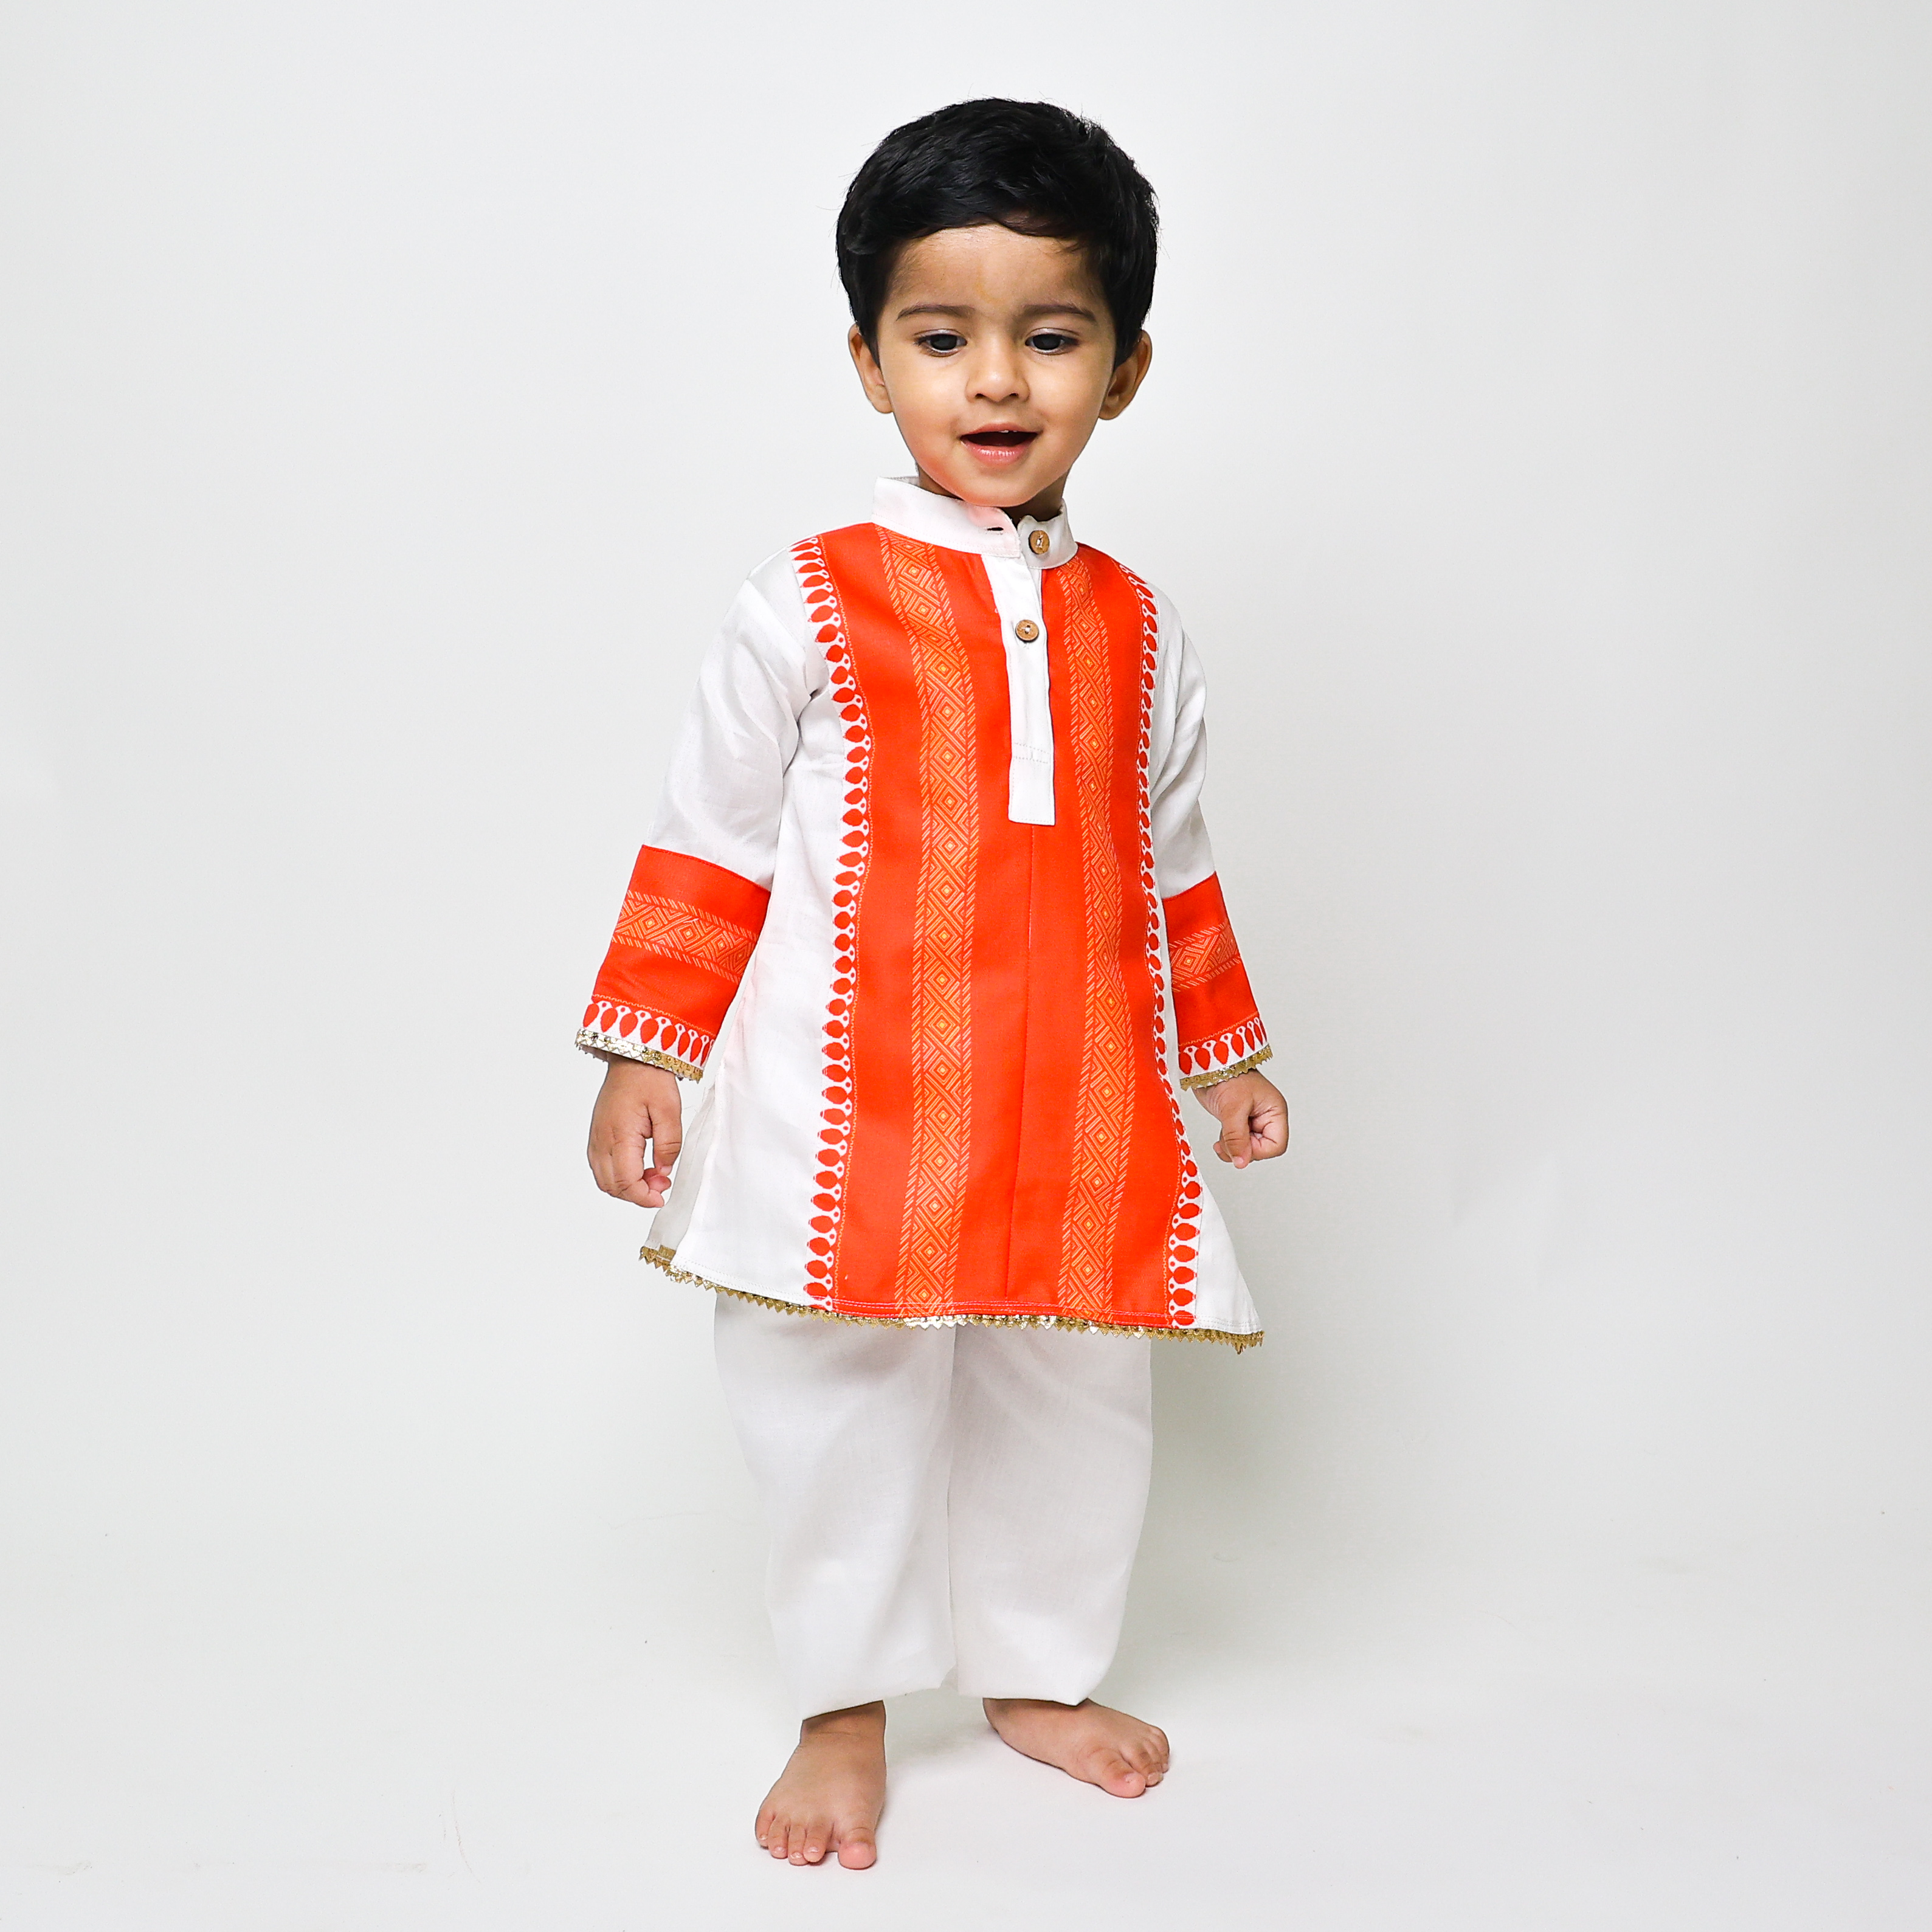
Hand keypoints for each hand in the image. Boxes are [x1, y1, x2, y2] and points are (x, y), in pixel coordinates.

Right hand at [587, 1056, 683, 1207]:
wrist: (632, 1060)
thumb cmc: (649, 1079)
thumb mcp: (670, 1110)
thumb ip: (669, 1145)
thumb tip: (663, 1171)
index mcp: (620, 1136)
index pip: (626, 1182)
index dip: (643, 1197)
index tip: (661, 1197)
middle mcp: (602, 1140)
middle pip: (612, 1186)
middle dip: (637, 1194)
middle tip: (662, 1184)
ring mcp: (596, 1139)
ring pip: (604, 1179)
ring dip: (627, 1186)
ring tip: (652, 1175)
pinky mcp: (597, 1136)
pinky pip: (602, 1167)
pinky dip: (618, 1176)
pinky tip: (638, 1167)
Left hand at [1192, 1068, 1287, 1168]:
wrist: (1209, 1064)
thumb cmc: (1227, 1076)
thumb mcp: (1232, 1109)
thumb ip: (1237, 1138)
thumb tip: (1241, 1162)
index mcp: (1274, 1111)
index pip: (1276, 1145)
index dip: (1258, 1150)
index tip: (1240, 1146)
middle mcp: (1266, 1117)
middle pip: (1261, 1149)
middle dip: (1243, 1149)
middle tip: (1226, 1141)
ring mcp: (1252, 1119)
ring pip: (1247, 1148)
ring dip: (1233, 1148)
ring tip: (1221, 1137)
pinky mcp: (1238, 1121)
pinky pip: (1237, 1142)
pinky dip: (1227, 1144)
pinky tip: (1220, 1138)